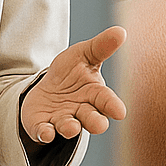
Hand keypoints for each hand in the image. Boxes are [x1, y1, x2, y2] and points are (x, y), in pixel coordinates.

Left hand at [21, 26, 127, 142]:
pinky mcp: (43, 126)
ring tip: (71, 127)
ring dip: (70, 128)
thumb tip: (121, 31)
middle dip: (95, 122)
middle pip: (92, 119)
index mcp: (95, 94)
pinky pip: (45, 132)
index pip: (107, 101)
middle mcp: (82, 110)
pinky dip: (46, 133)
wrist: (48, 86)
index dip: (113, 106)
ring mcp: (63, 120)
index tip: (120, 112)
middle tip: (99, 125)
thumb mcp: (84, 54)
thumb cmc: (72, 71)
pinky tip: (46, 132)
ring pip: (69, 128)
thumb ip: (101, 46)